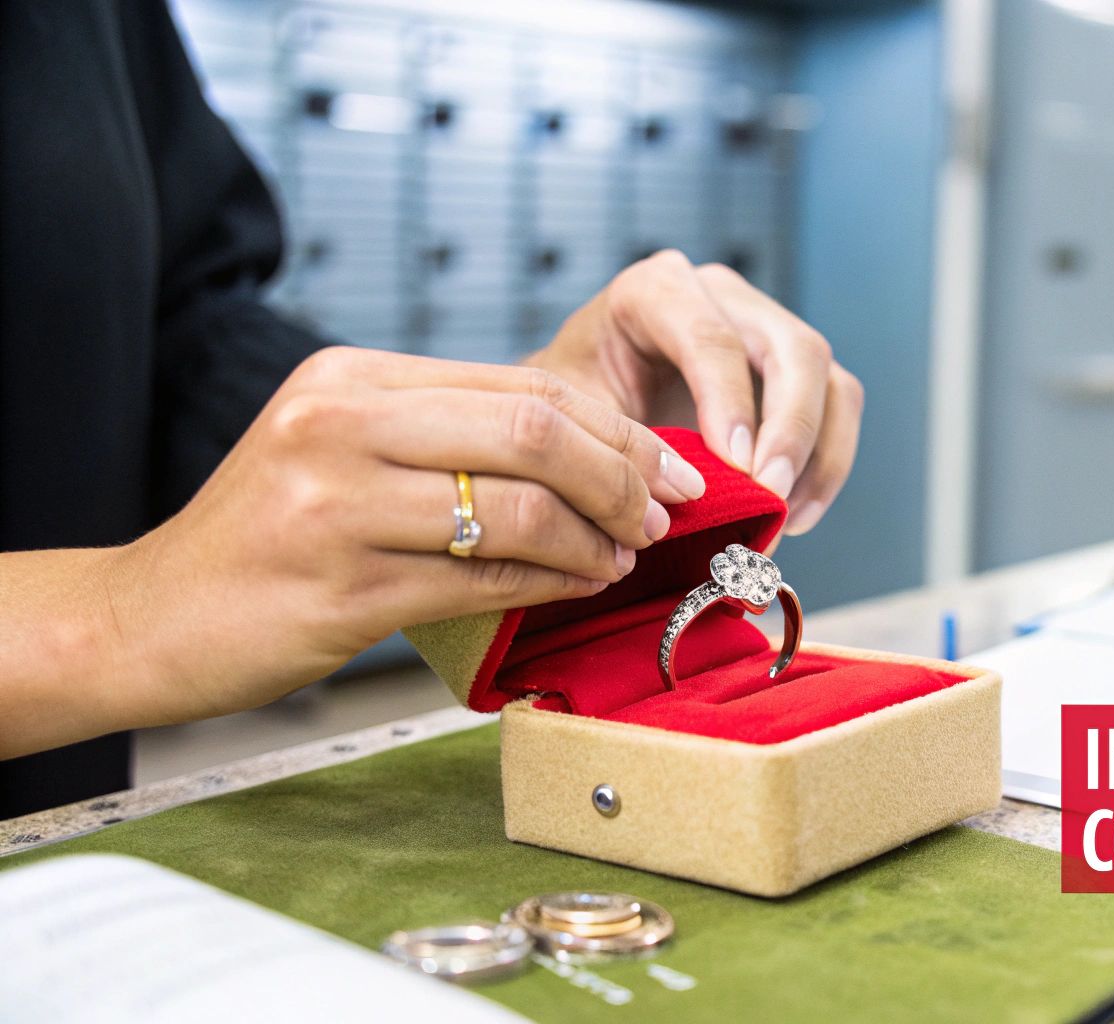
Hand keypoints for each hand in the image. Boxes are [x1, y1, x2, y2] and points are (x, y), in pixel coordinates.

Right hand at [102, 347, 707, 727]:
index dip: (614, 427)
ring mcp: (336, 507)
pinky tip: (581, 584)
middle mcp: (339, 426)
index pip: (521, 386)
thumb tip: (592, 449)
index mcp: (349, 379)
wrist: (149, 616)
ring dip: (596, 537)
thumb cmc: (268, 537)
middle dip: (623, 475)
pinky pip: (484, 578)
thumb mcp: (341, 450)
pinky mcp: (341, 589)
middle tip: (662, 512)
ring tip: (623, 555)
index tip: (666, 465)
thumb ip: (447, 434)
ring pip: (520, 507)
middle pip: (534, 431)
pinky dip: (553, 581)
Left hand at [523, 250, 862, 537]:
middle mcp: (721, 295)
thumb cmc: (569, 412)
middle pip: (791, 348)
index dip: (730, 403)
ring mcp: (765, 328)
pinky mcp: (792, 369)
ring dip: (819, 454)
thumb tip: (685, 491)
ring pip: (828, 379)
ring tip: (786, 517)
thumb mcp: (571, 420)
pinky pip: (837, 408)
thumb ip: (619, 446)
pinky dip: (827, 465)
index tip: (737, 468)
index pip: (711, 336)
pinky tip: (796, 514)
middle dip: (791, 429)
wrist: (578, 412)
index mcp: (654, 289)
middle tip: (771, 495)